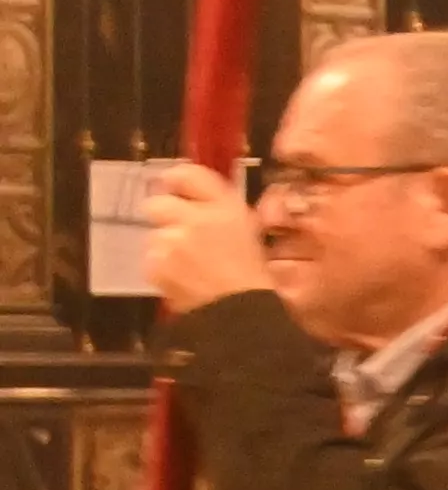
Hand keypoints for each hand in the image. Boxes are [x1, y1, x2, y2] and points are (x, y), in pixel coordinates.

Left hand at [136, 162, 263, 317]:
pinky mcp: (156, 265)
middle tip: (179, 232)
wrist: (242, 314)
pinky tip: (182, 279)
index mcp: (224, 207)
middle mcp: (194, 218)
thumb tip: (195, 198)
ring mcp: (172, 242)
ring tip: (188, 266)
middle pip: (157, 203)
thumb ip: (220, 211)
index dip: (176, 180)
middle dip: (164, 217)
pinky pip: (151, 260)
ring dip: (166, 247)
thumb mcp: (248, 232)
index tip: (175, 188)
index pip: (187, 175)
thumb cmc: (254, 275)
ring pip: (155, 235)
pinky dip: (162, 269)